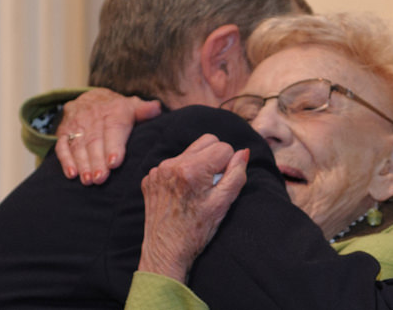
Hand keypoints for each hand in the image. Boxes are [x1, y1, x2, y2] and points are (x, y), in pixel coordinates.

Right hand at [55, 88, 160, 184]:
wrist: (91, 97)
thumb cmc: (118, 110)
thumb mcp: (132, 106)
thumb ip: (144, 110)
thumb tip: (156, 109)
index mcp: (114, 111)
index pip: (114, 129)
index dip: (114, 146)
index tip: (114, 162)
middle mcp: (94, 117)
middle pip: (95, 140)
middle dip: (97, 161)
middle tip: (100, 178)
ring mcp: (77, 124)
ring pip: (79, 145)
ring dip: (82, 164)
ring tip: (88, 180)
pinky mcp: (64, 131)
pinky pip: (62, 145)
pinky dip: (65, 160)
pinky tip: (71, 174)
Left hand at [138, 134, 248, 282]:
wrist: (165, 252)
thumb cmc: (196, 231)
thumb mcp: (223, 204)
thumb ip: (236, 174)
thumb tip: (243, 152)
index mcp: (191, 170)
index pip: (223, 147)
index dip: (229, 164)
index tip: (222, 183)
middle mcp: (172, 164)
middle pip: (207, 141)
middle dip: (215, 157)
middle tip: (213, 183)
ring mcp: (158, 170)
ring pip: (190, 151)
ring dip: (199, 164)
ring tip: (197, 189)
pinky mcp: (150, 177)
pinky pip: (173, 163)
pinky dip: (182, 173)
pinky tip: (182, 194)